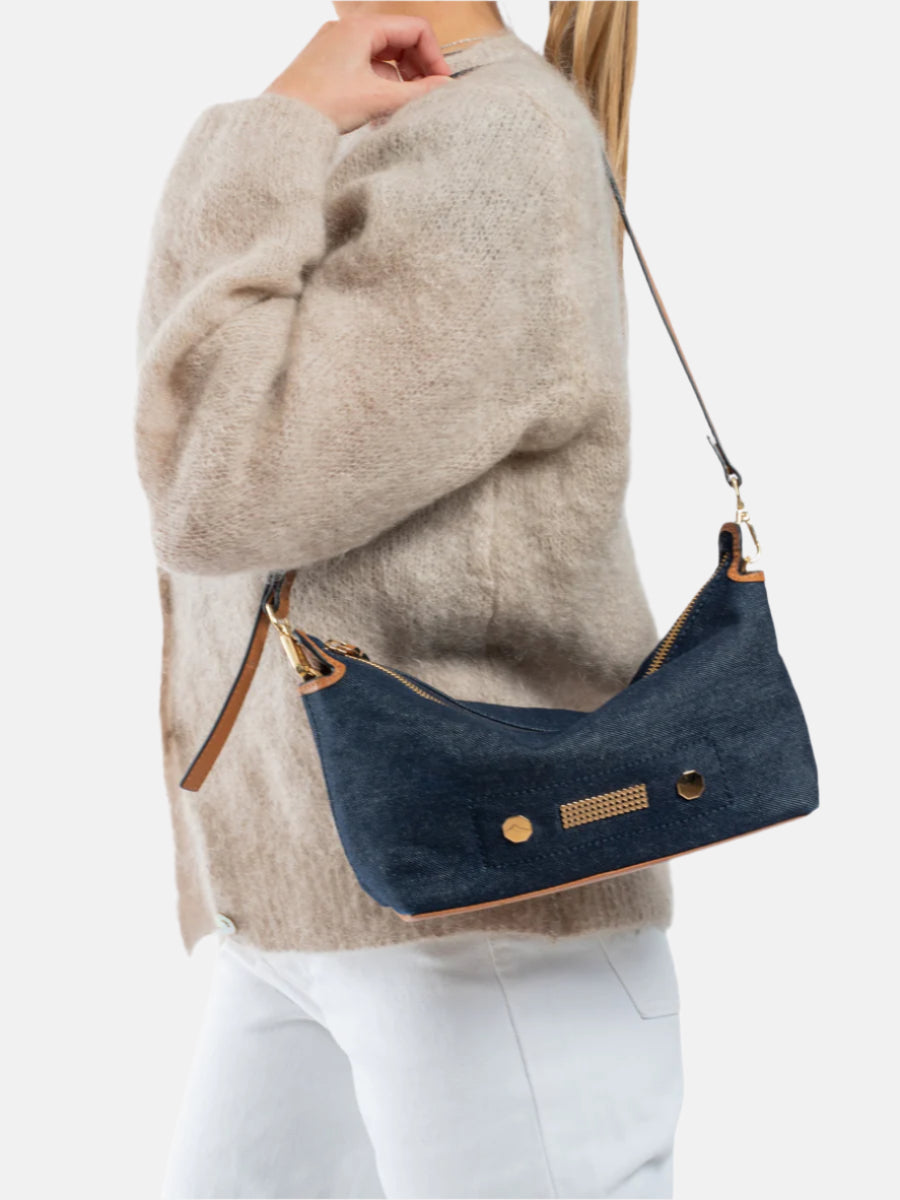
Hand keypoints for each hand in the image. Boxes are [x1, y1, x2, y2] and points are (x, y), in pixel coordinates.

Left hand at [263, 14, 455, 132]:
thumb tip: (445, 88)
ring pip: (382, 55)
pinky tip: (381, 110)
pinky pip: (364, 67)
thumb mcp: (378, 99)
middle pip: (399, 40)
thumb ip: (418, 93)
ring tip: (403, 107)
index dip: (434, 55)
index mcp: (362, 27)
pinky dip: (380, 83)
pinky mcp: (327, 65)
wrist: (281, 122)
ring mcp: (336, 46)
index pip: (415, 29)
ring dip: (400, 78)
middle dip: (417, 67)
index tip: (441, 84)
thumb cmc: (324, 105)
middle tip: (426, 96)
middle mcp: (347, 29)